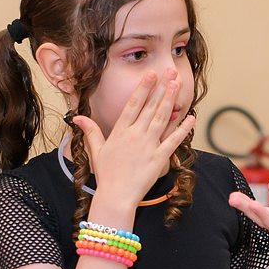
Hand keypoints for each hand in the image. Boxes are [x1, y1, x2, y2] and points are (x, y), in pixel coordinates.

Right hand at [71, 70, 194, 208]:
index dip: (144, 88)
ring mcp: (148, 145)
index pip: (133, 104)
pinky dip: (182, 129)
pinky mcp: (159, 158)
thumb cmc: (106, 175)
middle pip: (151, 106)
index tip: (151, 74)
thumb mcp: (97, 150)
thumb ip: (90, 131)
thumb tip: (77, 117)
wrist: (116, 196)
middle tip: (170, 71)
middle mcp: (135, 135)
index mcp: (120, 131)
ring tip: (177, 84)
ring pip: (162, 118)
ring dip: (171, 100)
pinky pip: (173, 140)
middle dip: (161, 87)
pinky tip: (191, 117)